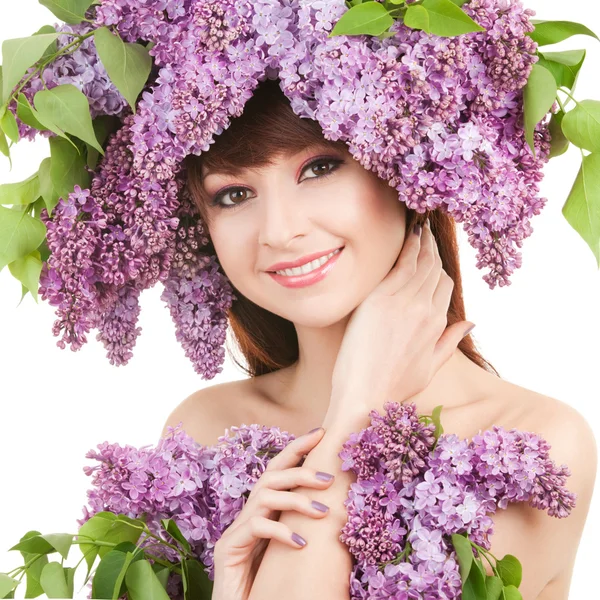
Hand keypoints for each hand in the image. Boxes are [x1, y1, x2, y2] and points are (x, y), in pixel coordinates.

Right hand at [211, 427, 334, 599]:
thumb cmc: (271, 585)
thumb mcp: (294, 552)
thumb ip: (306, 530)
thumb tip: (341, 511)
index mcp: (264, 512)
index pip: (278, 470)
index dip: (297, 449)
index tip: (320, 433)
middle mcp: (248, 515)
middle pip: (271, 476)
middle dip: (300, 470)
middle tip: (330, 478)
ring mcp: (236, 530)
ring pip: (264, 496)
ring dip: (297, 500)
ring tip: (324, 513)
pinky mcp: (228, 549)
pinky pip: (255, 527)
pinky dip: (280, 531)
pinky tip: (300, 543)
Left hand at [329, 217, 473, 421]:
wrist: (364, 397)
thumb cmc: (393, 387)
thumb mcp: (430, 367)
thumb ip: (450, 342)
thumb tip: (470, 322)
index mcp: (437, 325)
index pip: (444, 285)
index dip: (438, 269)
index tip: (432, 256)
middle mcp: (425, 310)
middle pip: (434, 270)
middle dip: (432, 249)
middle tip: (428, 231)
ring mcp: (403, 303)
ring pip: (420, 264)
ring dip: (422, 243)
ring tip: (420, 227)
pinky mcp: (380, 299)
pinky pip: (400, 265)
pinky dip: (407, 248)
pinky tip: (409, 235)